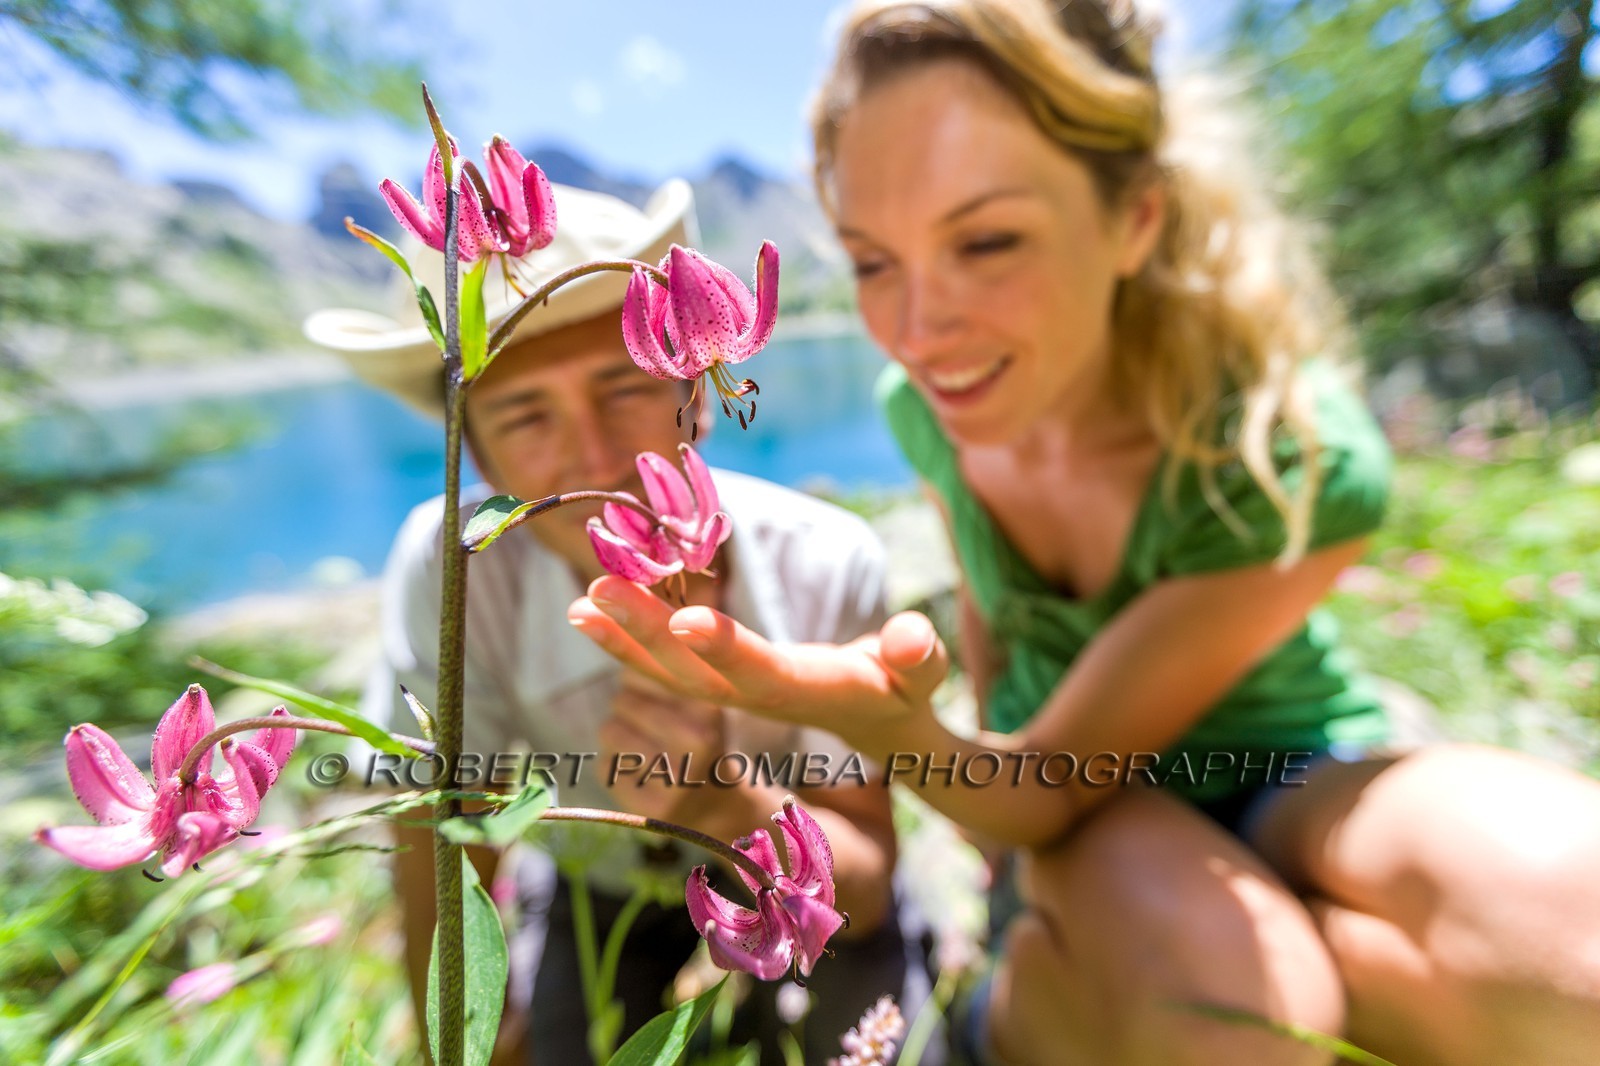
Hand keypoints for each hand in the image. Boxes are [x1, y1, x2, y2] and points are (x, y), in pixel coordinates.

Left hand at [568, 575, 949, 753]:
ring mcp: (737, 696)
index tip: (683, 619)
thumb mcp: (922, 673)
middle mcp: (764, 700)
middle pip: (698, 675)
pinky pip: (668, 666)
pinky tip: (590, 612)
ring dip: (623, 639)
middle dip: (646, 634)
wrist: (881, 726)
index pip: (764, 673)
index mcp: (814, 692)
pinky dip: (628, 640)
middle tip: (597, 589)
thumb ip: (917, 656)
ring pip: (672, 674)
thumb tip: (909, 638)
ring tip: (579, 602)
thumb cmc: (905, 686)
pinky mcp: (722, 683)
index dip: (726, 650)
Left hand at [597, 670, 726, 824]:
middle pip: (621, 700)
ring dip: (618, 734)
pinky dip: (616, 767)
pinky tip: (644, 774)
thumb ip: (661, 669)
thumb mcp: (695, 695)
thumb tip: (613, 643)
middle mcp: (697, 740)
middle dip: (628, 708)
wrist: (715, 801)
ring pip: (608, 731)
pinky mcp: (648, 806)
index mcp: (709, 705)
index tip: (658, 691)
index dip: (642, 678)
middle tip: (653, 724)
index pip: (644, 669)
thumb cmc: (698, 733)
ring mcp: (673, 777)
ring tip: (646, 746)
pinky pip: (604, 767)